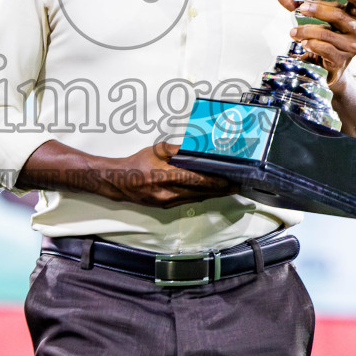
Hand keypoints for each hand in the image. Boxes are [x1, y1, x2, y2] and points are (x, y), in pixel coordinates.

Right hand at [94, 142, 237, 207]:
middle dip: (219, 190)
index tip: (228, 181)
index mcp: (165, 176)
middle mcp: (167, 192)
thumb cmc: (137, 163)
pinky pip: (187, 202)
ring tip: (226, 190)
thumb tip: (195, 149)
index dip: (214, 182)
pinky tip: (208, 193)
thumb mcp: (156, 150)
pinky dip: (199, 197)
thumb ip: (177, 150)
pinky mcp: (165, 206)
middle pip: (199, 192)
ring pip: (195, 199)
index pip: (196, 180)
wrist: (119, 182)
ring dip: (211, 195)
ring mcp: (166, 201)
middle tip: (235, 187)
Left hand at [277, 0, 355, 94]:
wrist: (328, 68)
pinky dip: (312, 45)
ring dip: (307, 31)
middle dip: (317, 11)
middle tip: (301, 9)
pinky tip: (304, 44)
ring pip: (327, 34)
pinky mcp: (342, 61)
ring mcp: (351, 47)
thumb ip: (301, 6)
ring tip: (294, 33)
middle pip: (338, 15)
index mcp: (354, 17)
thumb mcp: (317, 20)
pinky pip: (325, 49)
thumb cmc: (324, 38)